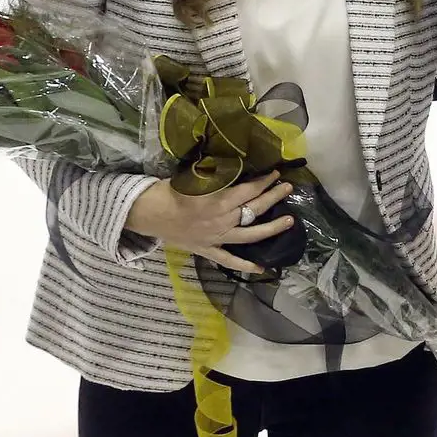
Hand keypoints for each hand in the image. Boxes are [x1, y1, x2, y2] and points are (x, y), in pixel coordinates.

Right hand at [125, 171, 294, 273]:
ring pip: (250, 235)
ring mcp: (216, 238)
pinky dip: (245, 265)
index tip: (276, 174)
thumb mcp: (194, 177)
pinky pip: (229, 260)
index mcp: (217, 201)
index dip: (264, 181)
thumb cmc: (168, 191)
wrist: (147, 213)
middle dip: (273, 197)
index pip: (248, 190)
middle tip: (288, 188)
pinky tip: (261, 268)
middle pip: (254, 209)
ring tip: (290, 221)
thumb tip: (238, 167)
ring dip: (271, 228)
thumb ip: (217, 176)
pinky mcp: (208, 250)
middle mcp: (221, 220)